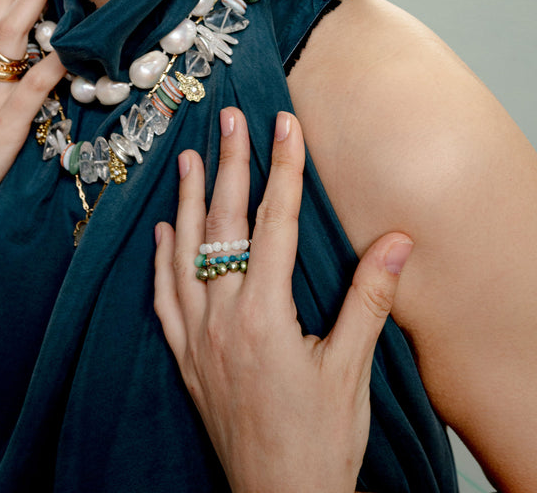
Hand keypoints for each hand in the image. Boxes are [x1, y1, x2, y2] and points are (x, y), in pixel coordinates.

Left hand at [154, 108, 412, 492]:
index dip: (283, 169)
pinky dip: (163, 260)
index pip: (275, 223)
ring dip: (189, 201)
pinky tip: (164, 232)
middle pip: (224, 225)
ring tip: (190, 156)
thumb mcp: (352, 369)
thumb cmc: (321, 442)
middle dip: (230, 165)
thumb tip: (397, 240)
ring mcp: (198, 339)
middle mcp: (223, 319)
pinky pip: (165, 298)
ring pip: (186, 253)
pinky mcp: (186, 359)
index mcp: (265, 316)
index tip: (284, 124)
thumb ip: (369, 299)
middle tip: (230, 118)